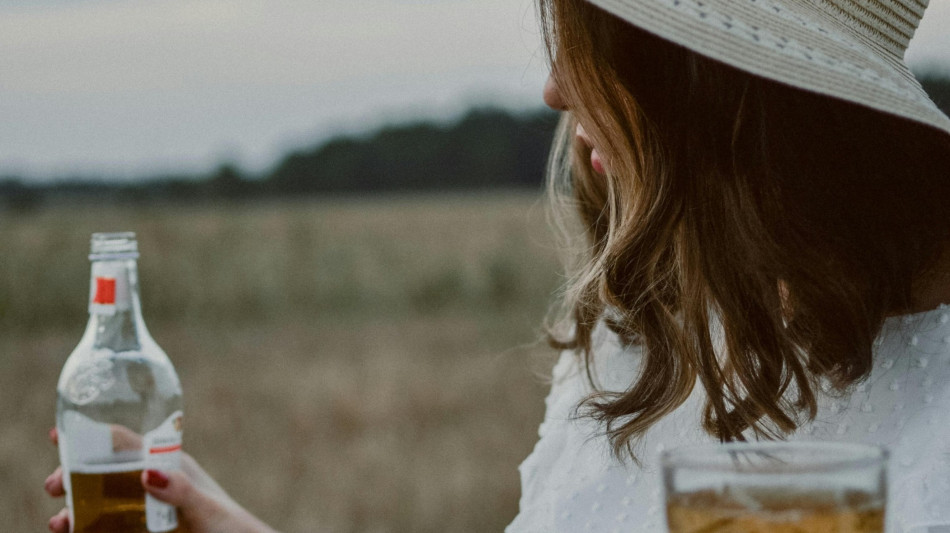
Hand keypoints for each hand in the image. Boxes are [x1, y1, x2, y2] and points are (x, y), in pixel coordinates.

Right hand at [45, 427, 277, 532]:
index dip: (93, 436)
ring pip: (102, 501)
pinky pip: (109, 526)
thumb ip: (180, 490)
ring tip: (59, 522)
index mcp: (171, 466)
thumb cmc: (230, 526)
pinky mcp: (144, 530)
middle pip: (106, 472)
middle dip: (74, 476)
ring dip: (76, 508)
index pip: (127, 443)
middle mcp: (156, 483)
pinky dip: (88, 528)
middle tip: (53, 487)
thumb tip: (147, 473)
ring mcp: (148, 509)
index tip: (60, 434)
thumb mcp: (205, 505)